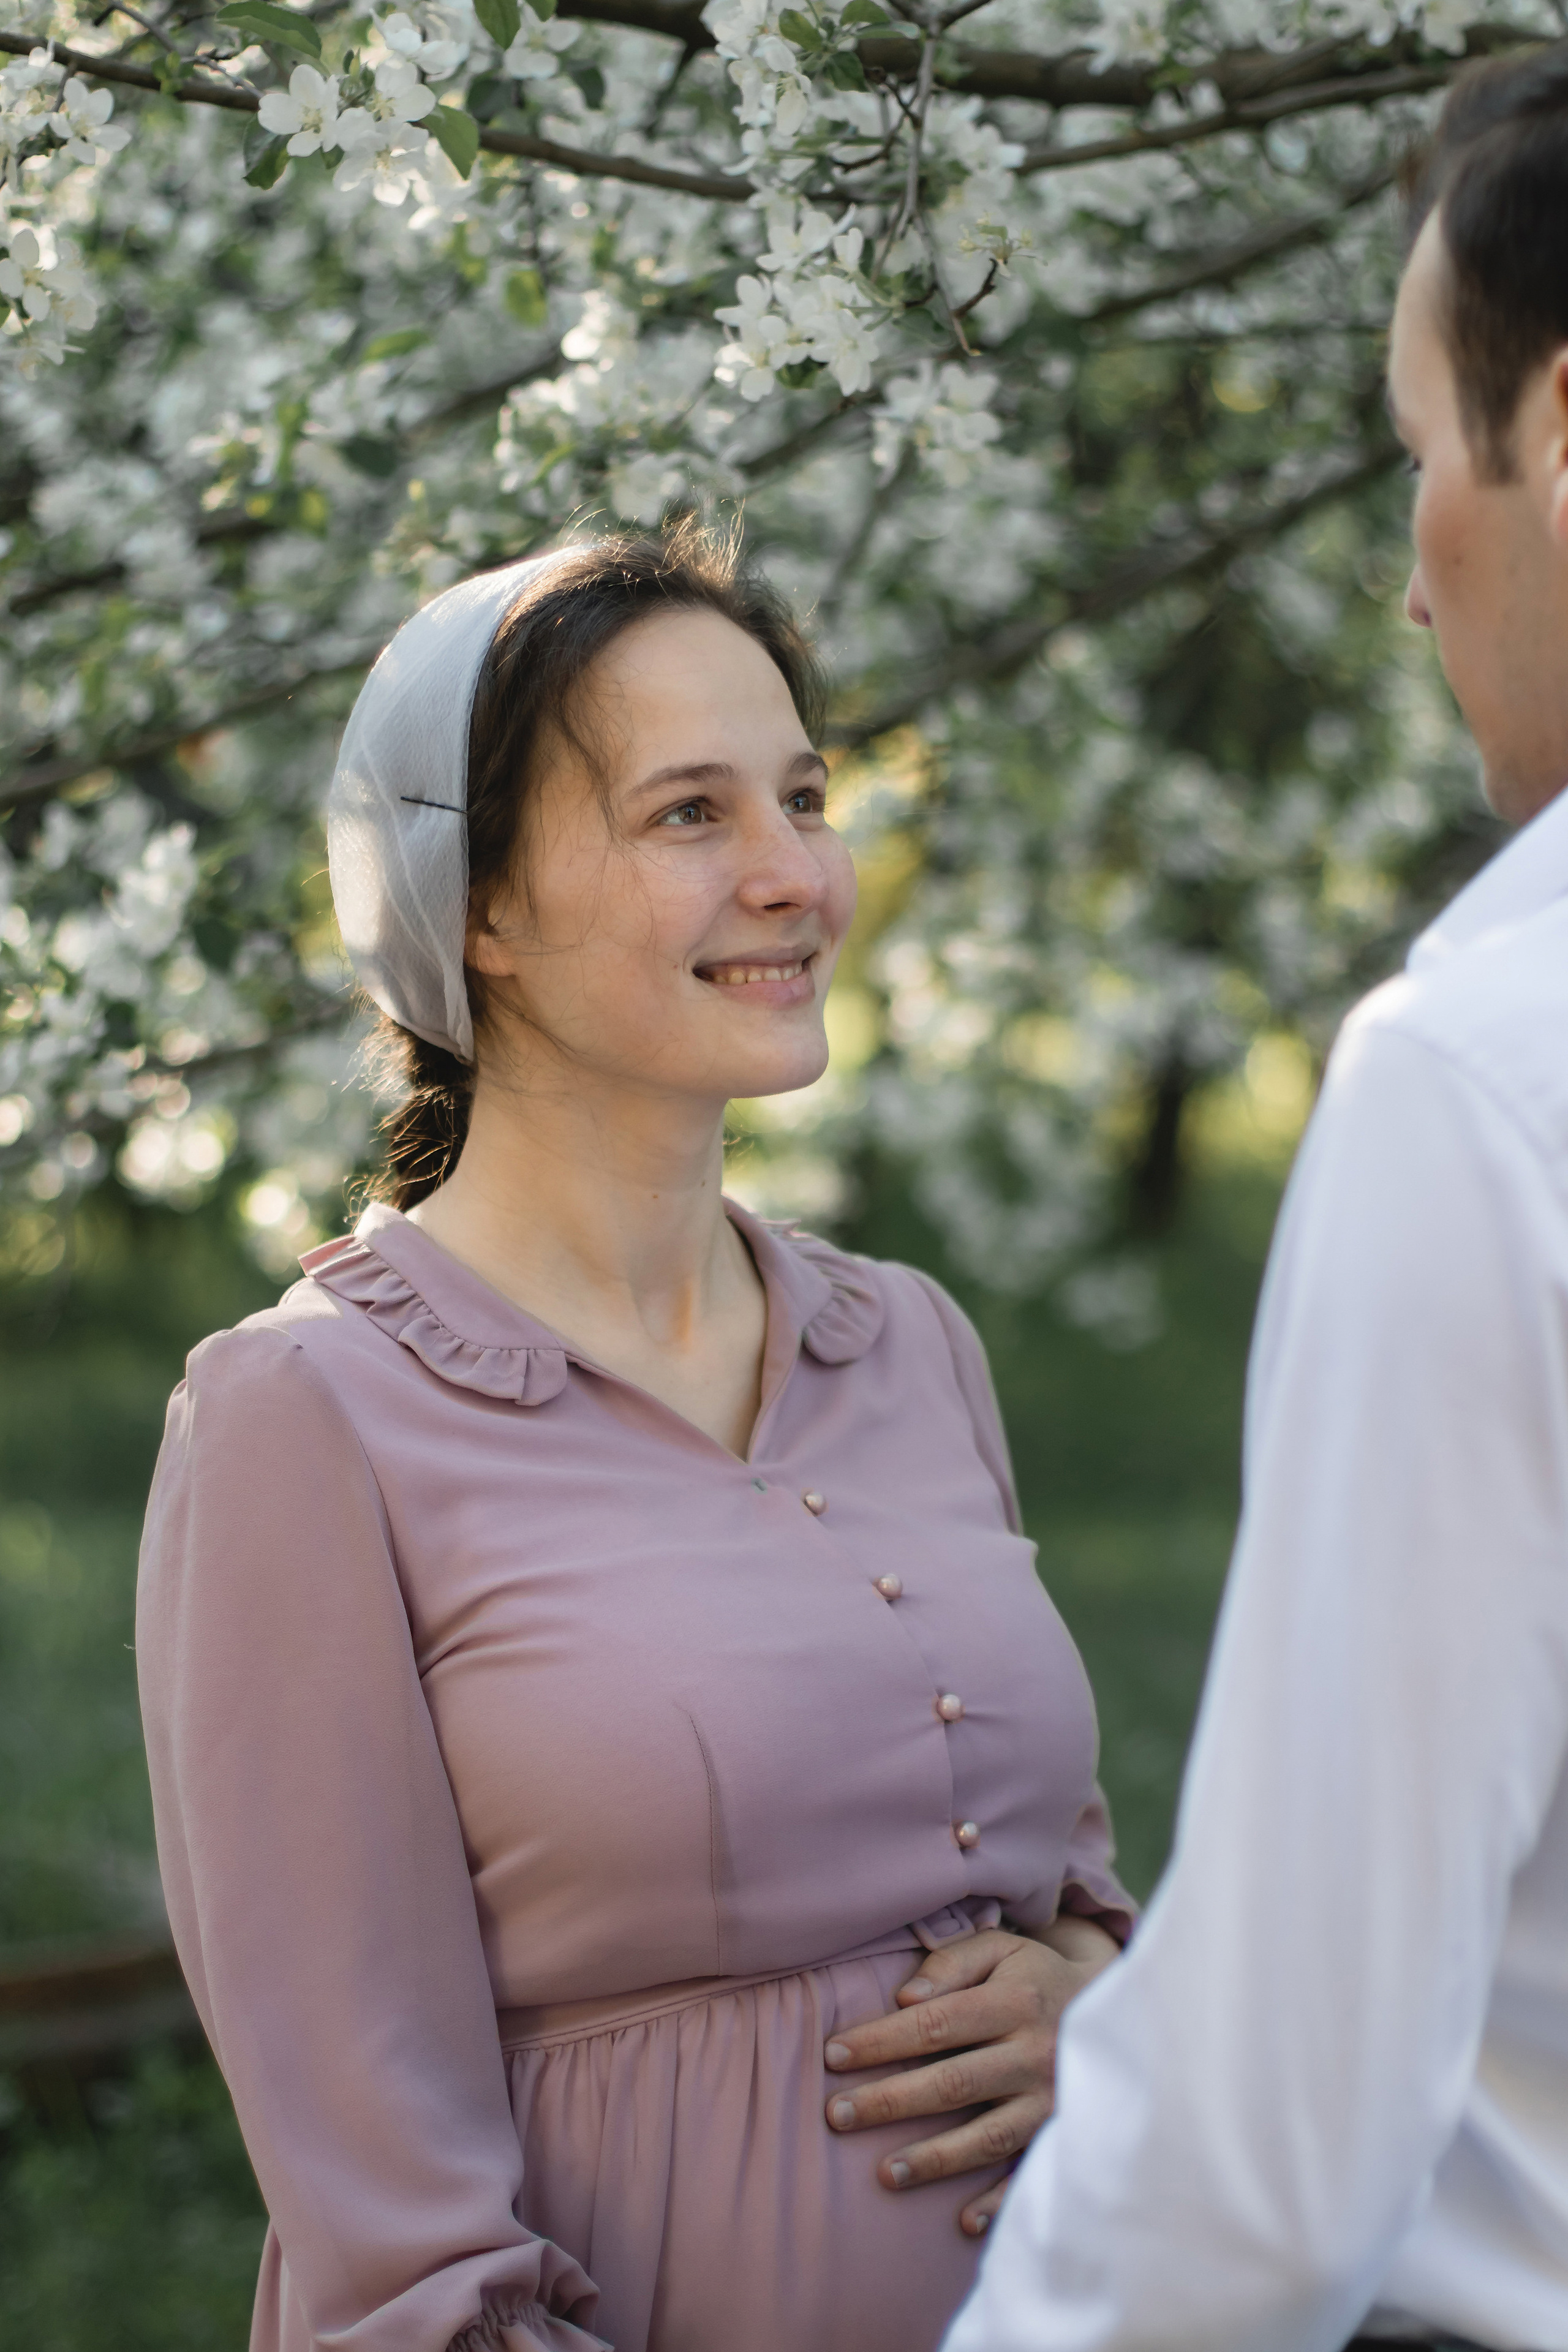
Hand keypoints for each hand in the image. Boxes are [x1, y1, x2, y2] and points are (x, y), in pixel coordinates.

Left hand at [823, 1918, 1120, 2234]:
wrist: (1115, 2009)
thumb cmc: (1036, 1976)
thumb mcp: (1001, 1949)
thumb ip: (951, 1963)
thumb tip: (905, 1998)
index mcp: (1014, 2002)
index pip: (935, 2023)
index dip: (881, 2040)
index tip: (832, 2055)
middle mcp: (1036, 2053)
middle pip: (953, 2082)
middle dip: (890, 2101)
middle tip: (836, 2116)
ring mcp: (1054, 2100)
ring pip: (987, 2136)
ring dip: (934, 2158)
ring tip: (883, 2174)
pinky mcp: (1066, 2133)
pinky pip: (1031, 2172)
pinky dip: (1000, 2199)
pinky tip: (964, 2220)